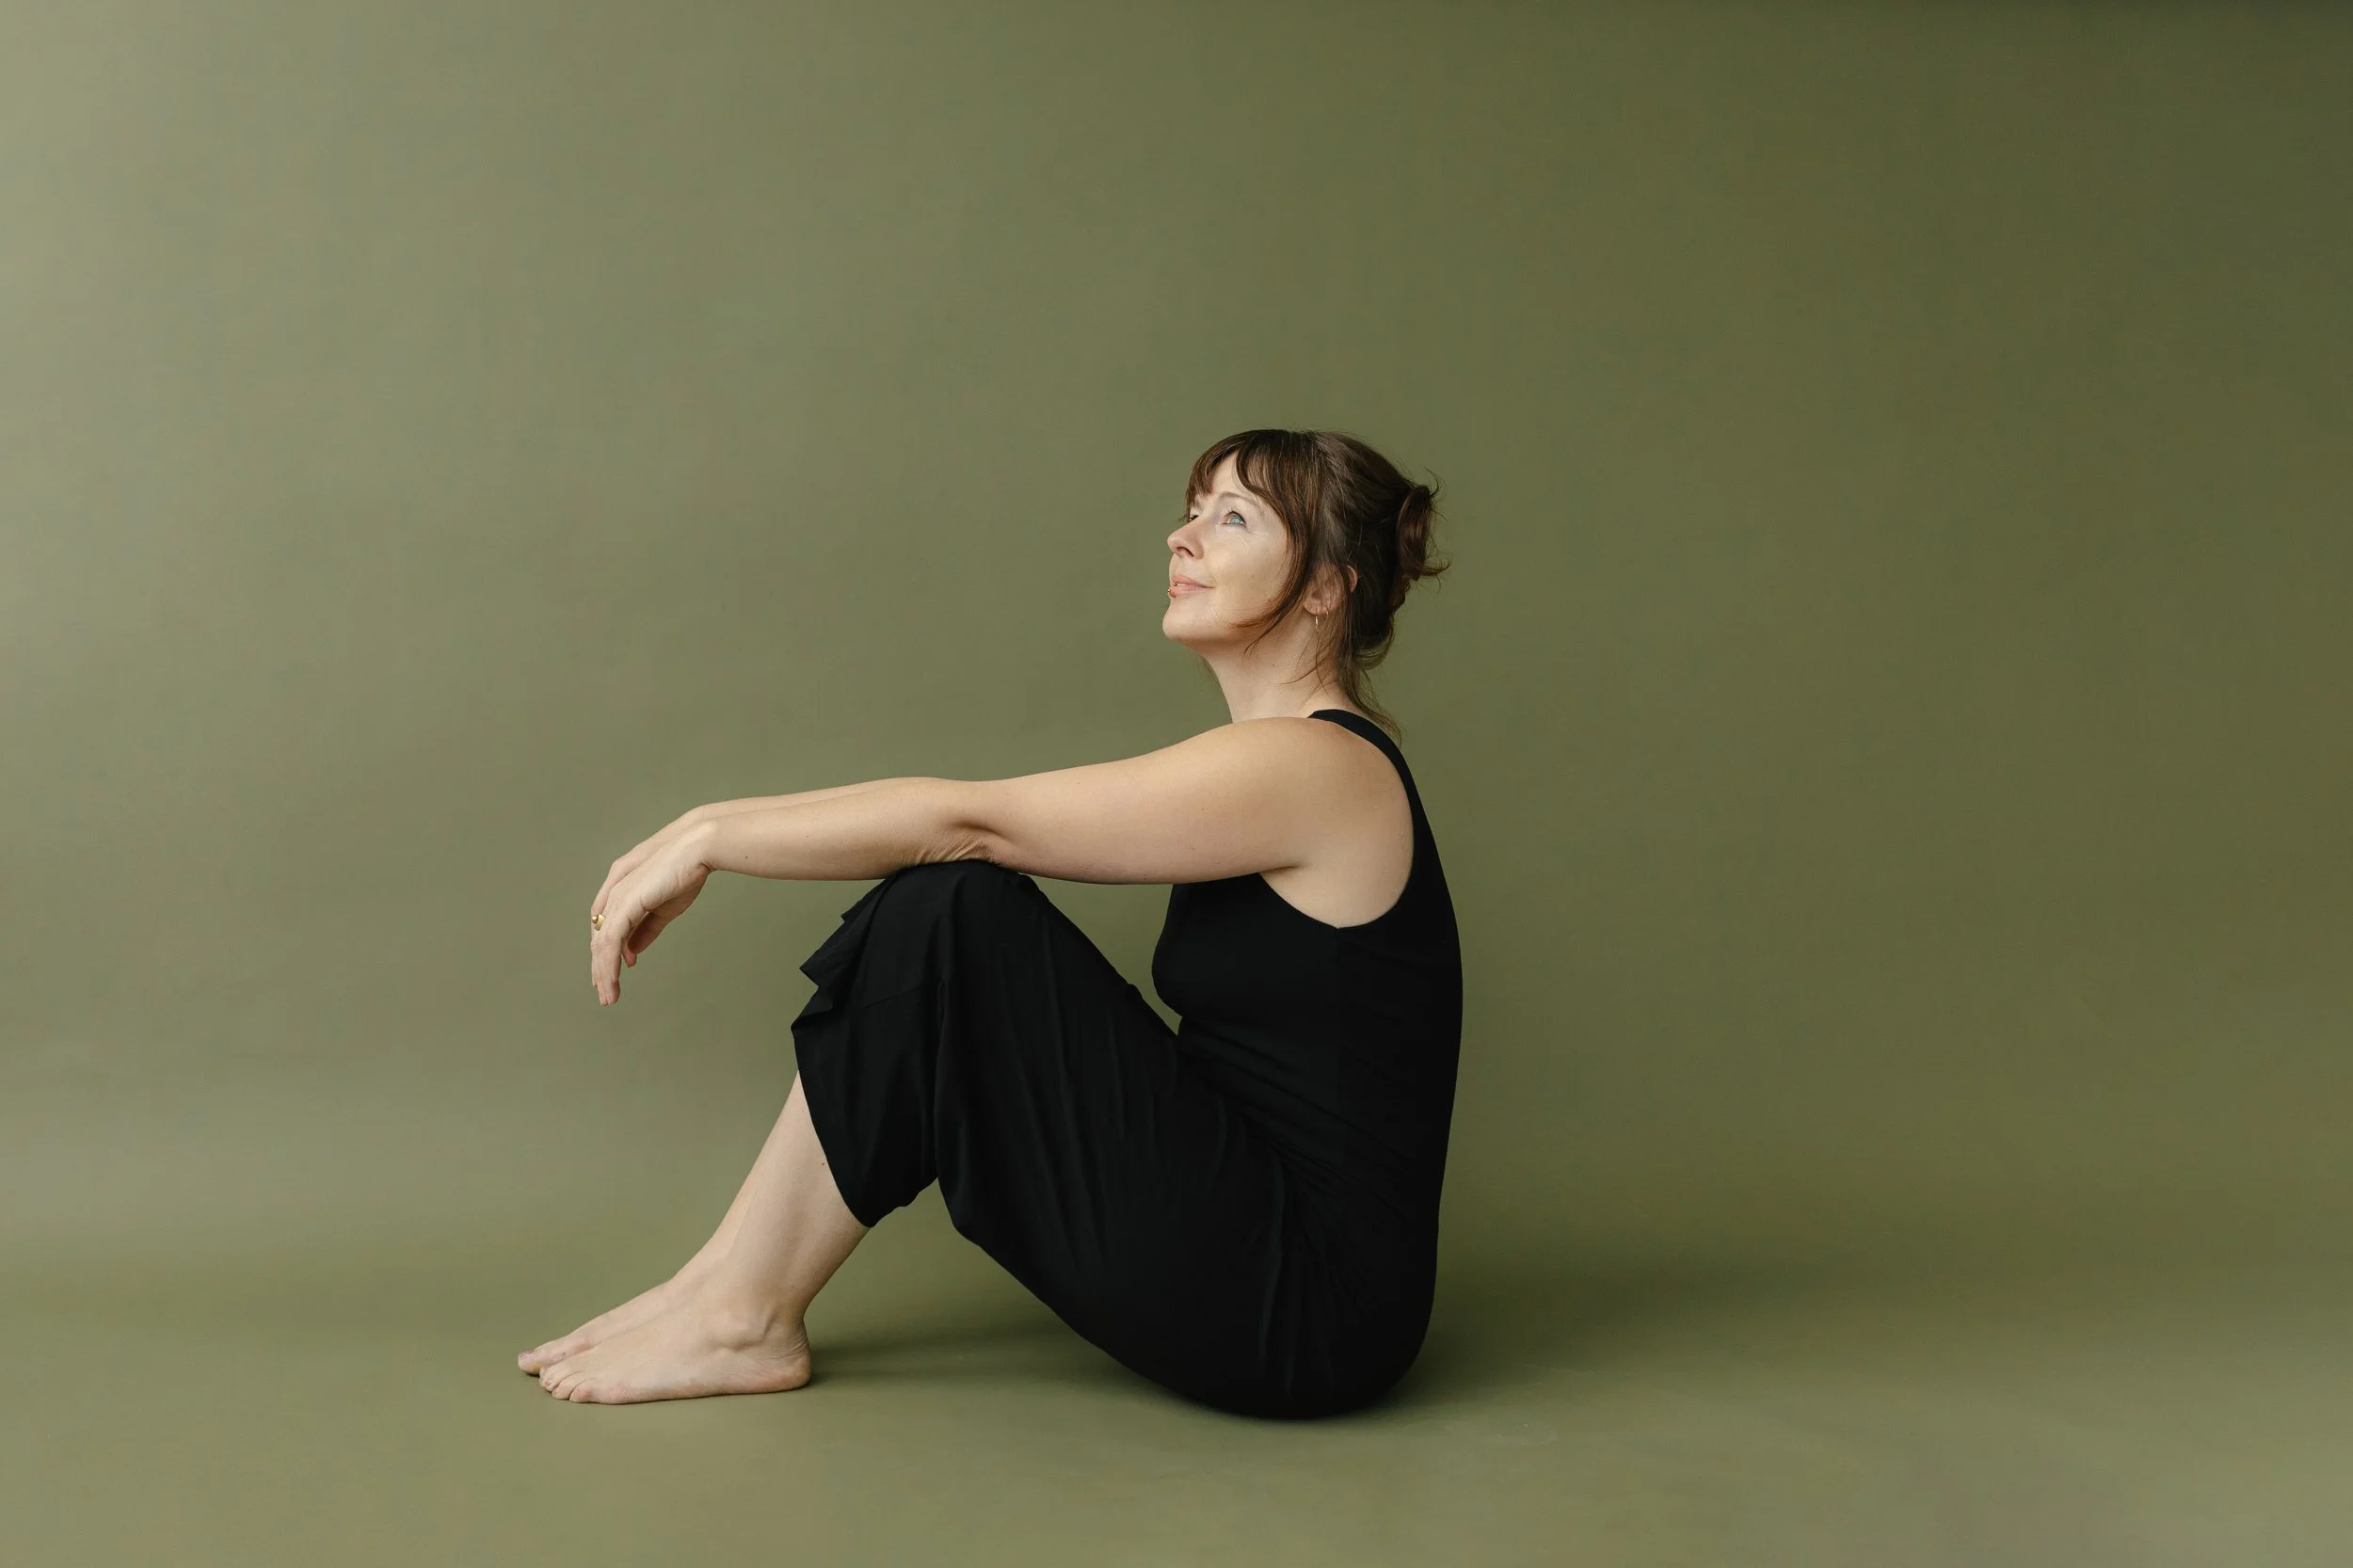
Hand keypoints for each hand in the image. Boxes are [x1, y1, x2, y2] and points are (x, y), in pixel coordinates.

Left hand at [590, 820, 715, 1005]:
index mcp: (622, 886)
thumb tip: (632, 952)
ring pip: (601, 943)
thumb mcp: (665, 907)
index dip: (608, 948)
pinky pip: (611, 942)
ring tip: (609, 996)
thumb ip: (646, 929)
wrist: (698, 847)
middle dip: (601, 967)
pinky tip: (613, 979)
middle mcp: (613, 891)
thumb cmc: (686, 869)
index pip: (606, 923)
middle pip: (599, 936)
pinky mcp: (625, 904)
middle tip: (606, 993)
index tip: (619, 969)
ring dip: (604, 972)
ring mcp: (617, 897)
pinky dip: (609, 964)